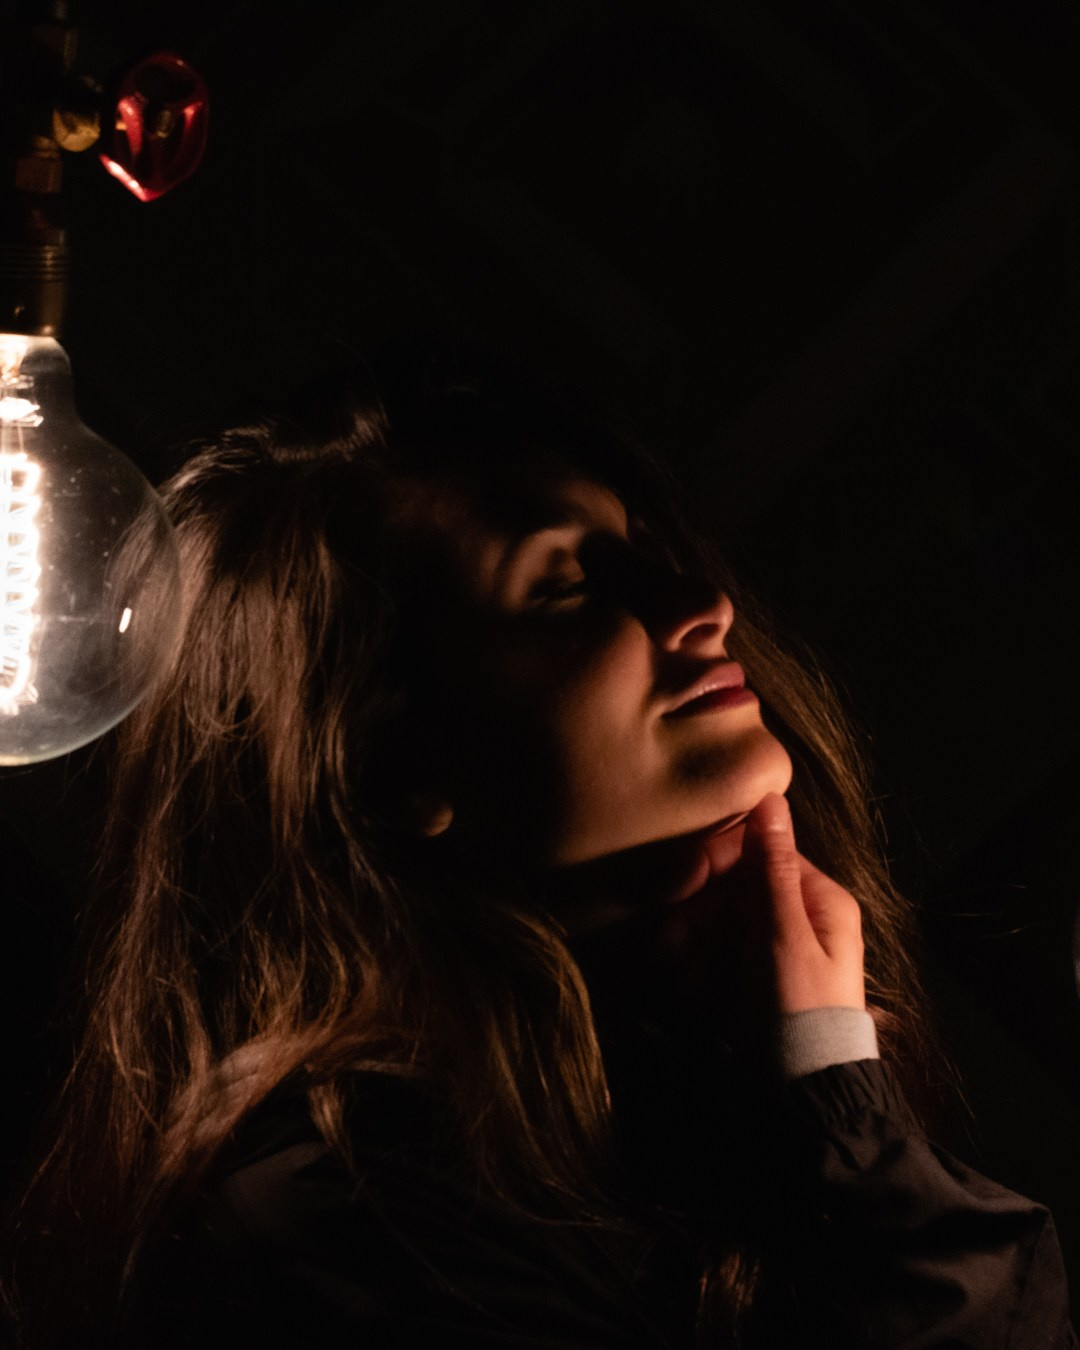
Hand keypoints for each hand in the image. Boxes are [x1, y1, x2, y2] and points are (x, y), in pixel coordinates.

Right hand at [661, 793, 865, 1034]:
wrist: (804, 1095)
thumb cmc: (798, 1013)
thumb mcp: (783, 938)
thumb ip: (771, 869)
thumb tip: (771, 796)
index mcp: (820, 899)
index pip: (759, 852)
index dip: (716, 863)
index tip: (678, 886)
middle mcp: (801, 915)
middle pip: (734, 886)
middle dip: (698, 910)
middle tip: (670, 941)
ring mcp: (777, 947)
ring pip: (719, 919)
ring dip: (691, 940)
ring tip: (676, 972)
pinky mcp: (755, 976)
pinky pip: (718, 951)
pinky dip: (697, 964)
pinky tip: (683, 985)